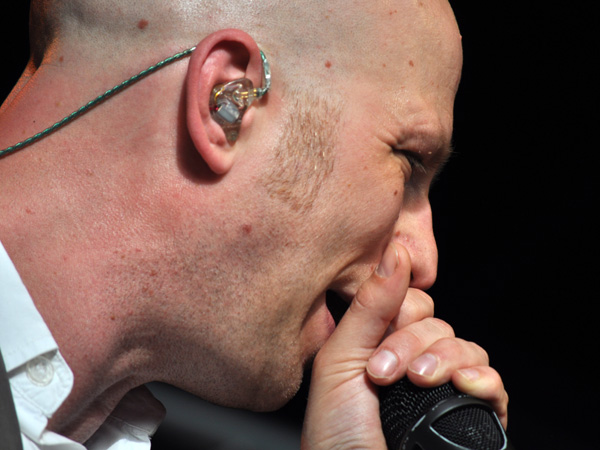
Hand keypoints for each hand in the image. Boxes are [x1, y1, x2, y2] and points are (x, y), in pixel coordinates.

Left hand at [301, 243, 507, 449]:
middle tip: (384, 374)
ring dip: (442, 359)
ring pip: (465, 347)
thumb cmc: (335, 430)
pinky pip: (492, 383)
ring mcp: (441, 386)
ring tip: (417, 381)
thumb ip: (370, 304)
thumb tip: (395, 250)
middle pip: (437, 323)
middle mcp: (414, 360)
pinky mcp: (467, 412)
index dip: (400, 313)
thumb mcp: (341, 358)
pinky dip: (483, 379)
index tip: (377, 345)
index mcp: (381, 342)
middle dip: (411, 345)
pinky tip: (463, 384)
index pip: (410, 302)